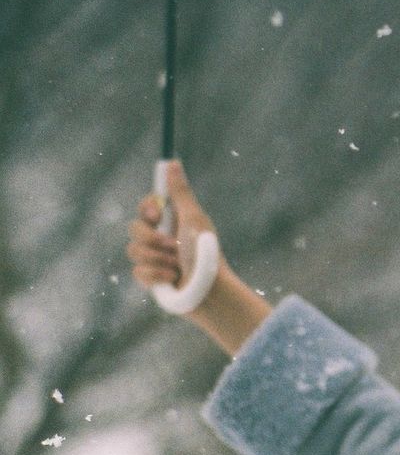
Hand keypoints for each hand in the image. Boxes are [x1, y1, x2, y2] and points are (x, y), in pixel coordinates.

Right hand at [127, 160, 217, 291]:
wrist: (210, 291)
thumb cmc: (206, 253)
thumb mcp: (193, 219)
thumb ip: (180, 193)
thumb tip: (173, 162)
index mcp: (173, 221)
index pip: (146, 207)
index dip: (147, 209)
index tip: (157, 214)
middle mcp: (162, 238)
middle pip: (134, 228)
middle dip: (152, 239)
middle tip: (173, 247)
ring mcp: (155, 258)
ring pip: (133, 251)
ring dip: (158, 259)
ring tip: (177, 266)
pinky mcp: (151, 278)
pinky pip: (137, 271)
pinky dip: (157, 275)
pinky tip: (173, 279)